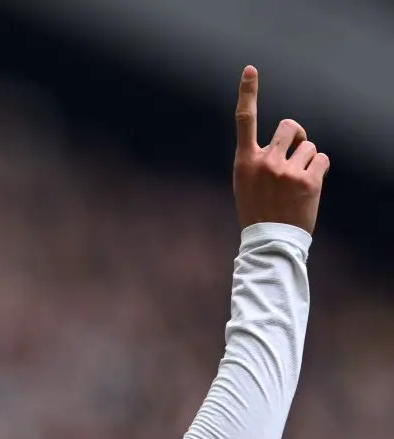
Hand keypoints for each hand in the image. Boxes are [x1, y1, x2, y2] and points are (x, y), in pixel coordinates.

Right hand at [233, 65, 327, 234]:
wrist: (270, 240)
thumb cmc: (257, 210)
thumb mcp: (246, 183)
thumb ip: (259, 158)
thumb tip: (288, 140)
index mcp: (244, 161)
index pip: (244, 120)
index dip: (248, 92)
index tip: (250, 70)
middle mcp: (264, 162)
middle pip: (290, 127)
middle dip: (297, 137)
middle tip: (295, 155)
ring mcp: (286, 171)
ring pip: (308, 146)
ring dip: (308, 159)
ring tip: (298, 182)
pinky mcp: (307, 180)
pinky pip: (322, 159)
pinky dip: (319, 170)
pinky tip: (309, 187)